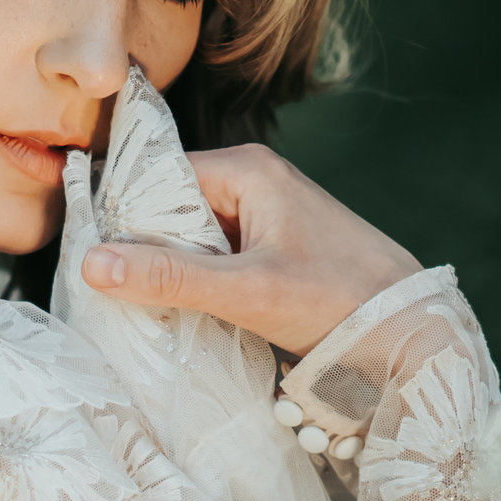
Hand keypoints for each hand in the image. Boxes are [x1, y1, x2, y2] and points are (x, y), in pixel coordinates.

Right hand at [79, 143, 420, 358]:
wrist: (409, 330)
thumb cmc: (337, 299)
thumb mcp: (246, 290)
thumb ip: (170, 278)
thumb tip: (91, 264)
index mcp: (246, 169)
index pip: (157, 179)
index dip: (123, 219)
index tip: (94, 263)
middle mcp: (253, 182)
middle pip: (171, 209)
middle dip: (146, 249)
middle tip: (117, 295)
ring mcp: (265, 216)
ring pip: (192, 239)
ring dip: (172, 272)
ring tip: (146, 310)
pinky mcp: (273, 250)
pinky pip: (216, 259)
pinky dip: (198, 284)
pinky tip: (184, 315)